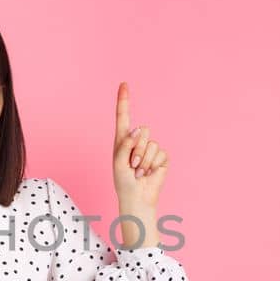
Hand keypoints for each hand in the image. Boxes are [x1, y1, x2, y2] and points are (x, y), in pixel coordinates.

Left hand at [112, 82, 168, 210]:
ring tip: (139, 171)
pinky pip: (160, 153)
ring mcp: (150, 148)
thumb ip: (125, 144)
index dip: (124, 100)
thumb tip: (138, 130)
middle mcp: (137, 140)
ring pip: (151, 143)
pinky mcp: (161, 157)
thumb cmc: (124, 181)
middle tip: (132, 165)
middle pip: (142, 129)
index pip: (123, 116)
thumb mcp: (118, 162)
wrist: (137, 197)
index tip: (123, 83)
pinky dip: (153, 165)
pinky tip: (148, 173)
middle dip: (137, 148)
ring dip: (144, 160)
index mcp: (123, 139)